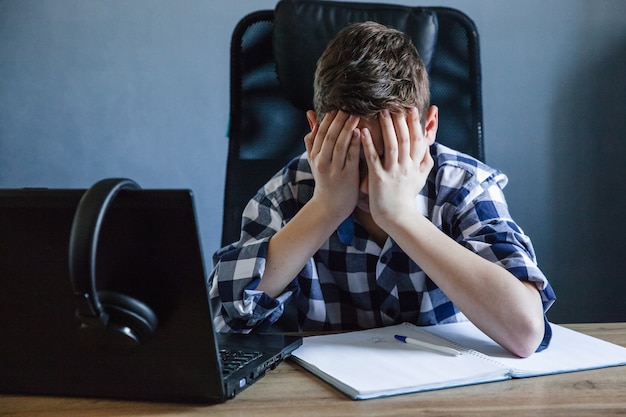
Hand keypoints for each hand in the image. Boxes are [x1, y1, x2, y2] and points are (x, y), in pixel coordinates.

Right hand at [304, 110, 361, 221]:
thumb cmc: (325, 180)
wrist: (329, 207)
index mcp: (315, 156)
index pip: (320, 132)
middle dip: (339, 120)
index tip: (337, 105)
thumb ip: (313, 138)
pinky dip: (355, 144)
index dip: (328, 118)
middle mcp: (323, 161)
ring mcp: (334, 169)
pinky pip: (351, 157)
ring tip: (356, 114)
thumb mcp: (315, 159)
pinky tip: (361, 133)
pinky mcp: (346, 176)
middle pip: (330, 136)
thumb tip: (310, 114)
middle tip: (349, 105)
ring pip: (340, 145)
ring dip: (347, 128)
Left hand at [361, 107, 433, 227]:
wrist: (398, 218)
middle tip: (395, 105)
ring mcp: (393, 172)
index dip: (415, 123)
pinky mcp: (379, 179)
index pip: (417, 140)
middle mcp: (406, 166)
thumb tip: (429, 144)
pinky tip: (362, 132)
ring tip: (381, 112)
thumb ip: (425, 160)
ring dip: (387, 127)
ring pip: (391, 145)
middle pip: (405, 139)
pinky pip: (373, 158)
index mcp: (415, 165)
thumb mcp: (421, 178)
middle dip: (401, 121)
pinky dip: (368, 144)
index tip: (411, 108)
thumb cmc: (406, 196)